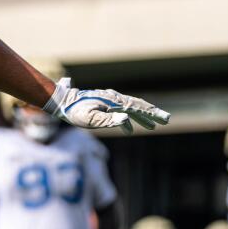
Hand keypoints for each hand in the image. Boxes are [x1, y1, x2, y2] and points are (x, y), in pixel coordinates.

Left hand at [43, 78, 169, 134]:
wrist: (62, 101)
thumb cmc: (75, 111)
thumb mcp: (90, 118)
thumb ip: (108, 120)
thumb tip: (126, 119)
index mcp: (113, 102)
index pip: (137, 108)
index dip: (152, 113)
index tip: (166, 119)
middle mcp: (113, 99)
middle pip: (137, 105)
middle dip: (151, 113)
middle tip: (165, 120)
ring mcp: (108, 100)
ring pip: (130, 108)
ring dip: (141, 117)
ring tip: (152, 126)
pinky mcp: (103, 103)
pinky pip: (120, 111)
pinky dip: (129, 119)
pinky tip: (129, 130)